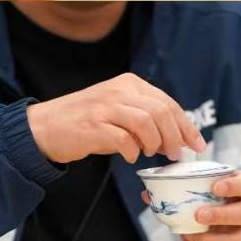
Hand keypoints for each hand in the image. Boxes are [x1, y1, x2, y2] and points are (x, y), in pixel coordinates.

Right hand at [27, 73, 205, 164]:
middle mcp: (119, 91)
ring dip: (155, 143)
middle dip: (175, 136)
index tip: (197, 145)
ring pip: (147, 122)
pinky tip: (131, 156)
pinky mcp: (93, 126)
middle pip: (161, 112)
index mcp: (130, 84)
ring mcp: (105, 107)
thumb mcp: (119, 110)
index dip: (186, 126)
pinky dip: (133, 151)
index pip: (168, 103)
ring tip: (152, 154)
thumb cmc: (86, 122)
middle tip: (175, 154)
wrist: (42, 127)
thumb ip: (146, 118)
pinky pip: (124, 139)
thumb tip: (177, 138)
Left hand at [142, 171, 240, 240]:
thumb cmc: (213, 197)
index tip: (214, 187)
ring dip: (211, 240)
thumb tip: (146, 194)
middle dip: (222, 215)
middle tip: (198, 215)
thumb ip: (178, 187)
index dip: (233, 186)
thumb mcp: (202, 186)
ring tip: (190, 235)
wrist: (227, 219)